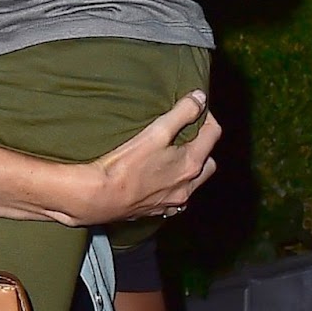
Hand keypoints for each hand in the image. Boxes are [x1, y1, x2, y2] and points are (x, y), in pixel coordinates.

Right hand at [86, 92, 218, 221]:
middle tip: (186, 136)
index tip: (195, 107)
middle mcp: (187, 186)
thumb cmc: (125, 164)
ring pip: (191, 184)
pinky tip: (157, 182)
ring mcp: (171, 202)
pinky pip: (173, 200)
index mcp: (191, 164)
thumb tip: (200, 98)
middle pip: (208, 163)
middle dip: (203, 148)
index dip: (207, 117)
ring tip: (171, 159)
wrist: (98, 197)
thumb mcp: (156, 132)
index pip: (213, 134)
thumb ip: (182, 113)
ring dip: (188, 171)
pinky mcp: (155, 212)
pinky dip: (171, 188)